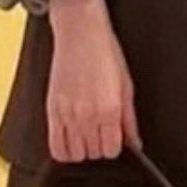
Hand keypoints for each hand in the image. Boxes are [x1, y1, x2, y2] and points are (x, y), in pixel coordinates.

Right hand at [45, 0, 140, 161]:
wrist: (80, 31)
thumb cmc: (105, 52)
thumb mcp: (126, 85)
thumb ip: (129, 119)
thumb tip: (134, 142)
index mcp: (109, 109)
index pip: (111, 150)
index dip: (113, 147)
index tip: (113, 138)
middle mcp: (88, 115)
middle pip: (93, 154)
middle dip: (98, 147)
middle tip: (99, 133)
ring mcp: (68, 114)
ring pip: (74, 154)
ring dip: (81, 149)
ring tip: (85, 135)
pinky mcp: (52, 109)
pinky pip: (54, 146)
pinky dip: (63, 149)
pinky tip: (70, 138)